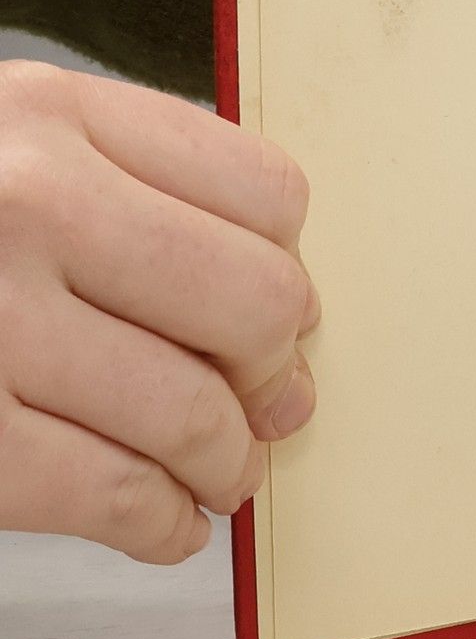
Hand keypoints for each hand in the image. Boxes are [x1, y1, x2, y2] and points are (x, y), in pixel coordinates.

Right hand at [0, 62, 317, 562]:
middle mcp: (24, 203)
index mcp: (48, 115)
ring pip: (191, 411)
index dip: (285, 268)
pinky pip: (107, 493)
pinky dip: (159, 523)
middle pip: (253, 303)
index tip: (274, 313)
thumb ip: (121, 185)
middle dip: (271, 373)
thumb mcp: (2, 144)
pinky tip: (162, 523)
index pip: (265, 194)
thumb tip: (274, 314)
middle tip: (267, 405)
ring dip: (226, 462)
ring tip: (219, 472)